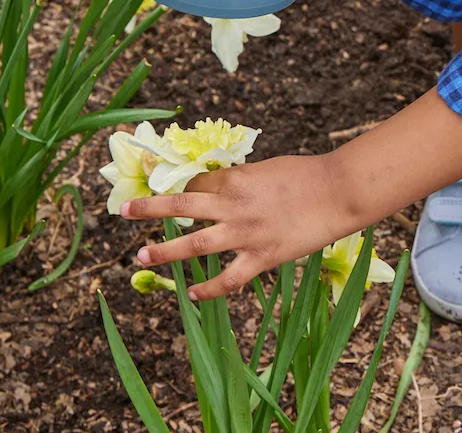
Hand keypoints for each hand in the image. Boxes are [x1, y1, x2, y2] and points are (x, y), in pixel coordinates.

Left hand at [120, 154, 353, 299]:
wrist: (337, 192)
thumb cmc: (306, 174)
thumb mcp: (266, 169)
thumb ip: (240, 181)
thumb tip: (219, 188)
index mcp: (236, 179)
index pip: (195, 184)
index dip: (176, 187)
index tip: (163, 190)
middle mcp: (234, 206)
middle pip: (181, 207)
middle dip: (149, 209)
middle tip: (124, 211)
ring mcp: (246, 234)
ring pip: (195, 245)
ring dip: (165, 251)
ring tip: (141, 256)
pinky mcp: (262, 258)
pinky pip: (228, 279)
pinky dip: (207, 289)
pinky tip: (192, 293)